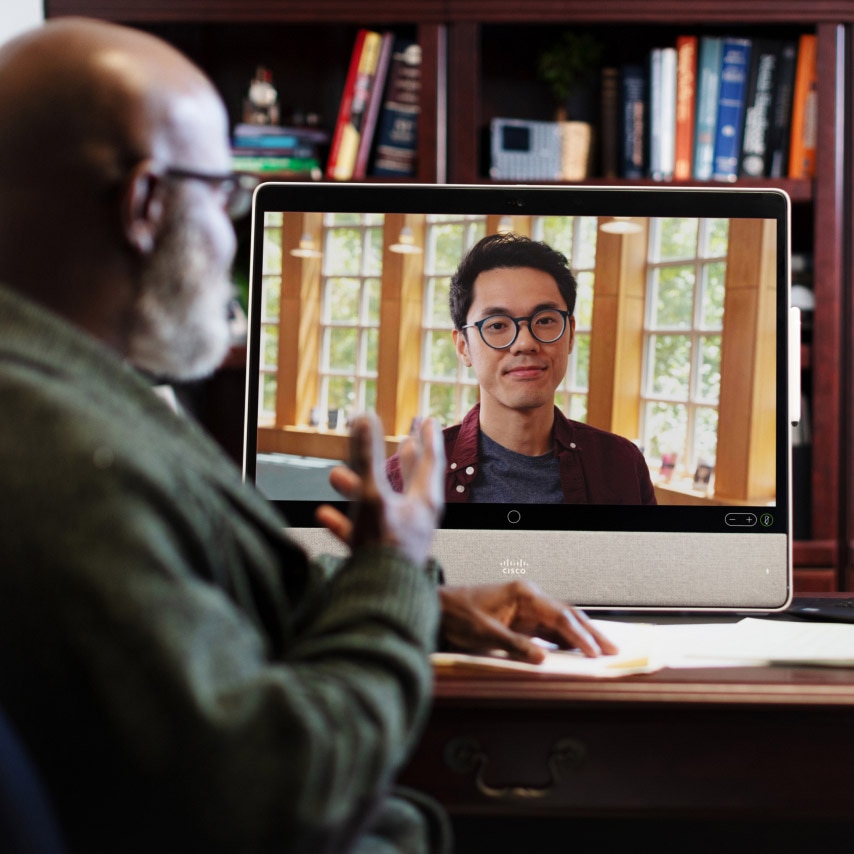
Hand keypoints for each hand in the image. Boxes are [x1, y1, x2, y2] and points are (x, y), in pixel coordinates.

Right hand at [315, 414, 444, 566]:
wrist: (378, 599)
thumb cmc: (382, 548)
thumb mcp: (371, 495)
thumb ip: (366, 458)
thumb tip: (364, 418)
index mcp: (423, 501)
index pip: (429, 461)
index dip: (428, 438)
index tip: (429, 421)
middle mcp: (415, 518)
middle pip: (411, 481)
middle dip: (404, 460)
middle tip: (407, 440)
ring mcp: (399, 537)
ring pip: (381, 504)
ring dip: (359, 488)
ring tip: (336, 475)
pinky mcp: (381, 556)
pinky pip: (361, 533)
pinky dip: (344, 522)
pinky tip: (326, 516)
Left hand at [438, 580, 617, 662]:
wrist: (440, 607)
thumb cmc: (459, 614)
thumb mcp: (485, 632)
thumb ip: (515, 645)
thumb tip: (542, 658)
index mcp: (524, 594)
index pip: (560, 616)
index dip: (580, 636)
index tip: (595, 652)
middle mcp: (529, 598)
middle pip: (568, 616)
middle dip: (590, 633)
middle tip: (612, 650)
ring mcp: (526, 608)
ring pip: (561, 623)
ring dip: (580, 637)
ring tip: (602, 652)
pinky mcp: (521, 619)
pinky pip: (548, 630)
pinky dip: (564, 641)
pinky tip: (576, 652)